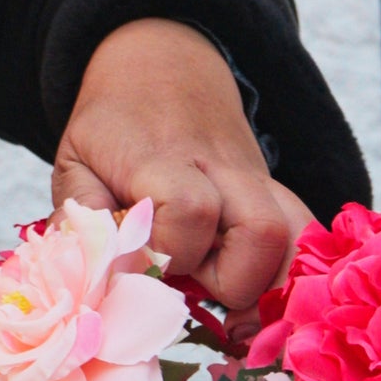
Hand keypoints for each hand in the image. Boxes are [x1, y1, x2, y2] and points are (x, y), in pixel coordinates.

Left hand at [52, 18, 314, 311]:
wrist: (165, 65)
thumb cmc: (115, 124)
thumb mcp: (76, 161)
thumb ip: (82, 221)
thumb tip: (90, 281)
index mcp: (168, 159)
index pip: (189, 212)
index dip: (167, 252)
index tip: (142, 265)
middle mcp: (226, 172)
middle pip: (262, 235)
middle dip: (231, 283)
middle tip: (192, 289)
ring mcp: (260, 186)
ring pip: (297, 244)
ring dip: (269, 291)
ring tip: (234, 315)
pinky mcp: (276, 199)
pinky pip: (305, 242)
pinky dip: (290, 281)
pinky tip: (257, 303)